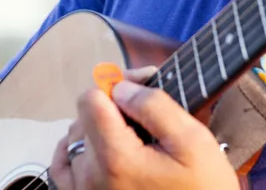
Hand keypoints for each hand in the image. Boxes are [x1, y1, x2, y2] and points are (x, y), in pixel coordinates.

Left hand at [50, 68, 238, 189]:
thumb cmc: (202, 188)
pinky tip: (97, 148)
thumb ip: (154, 106)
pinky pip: (62, 166)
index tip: (142, 90)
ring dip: (98, 129)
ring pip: (75, 138)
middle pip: (85, 117)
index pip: (91, 99)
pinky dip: (75, 150)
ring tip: (131, 138)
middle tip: (147, 114)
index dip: (118, 86)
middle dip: (114, 108)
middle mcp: (90, 176)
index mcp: (115, 158)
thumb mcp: (192, 141)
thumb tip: (120, 86)